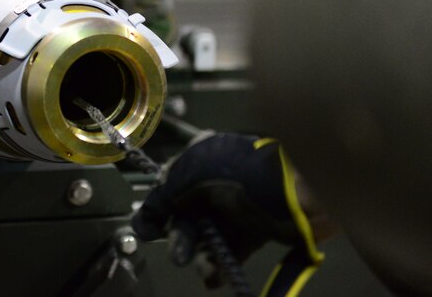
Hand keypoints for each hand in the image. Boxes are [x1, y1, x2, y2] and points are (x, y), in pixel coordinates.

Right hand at [131, 134, 317, 281]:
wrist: (288, 189)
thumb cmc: (231, 174)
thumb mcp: (183, 178)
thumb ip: (160, 200)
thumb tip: (144, 223)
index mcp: (199, 157)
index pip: (169, 185)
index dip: (159, 209)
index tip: (151, 230)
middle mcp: (217, 180)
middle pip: (187, 215)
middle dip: (180, 238)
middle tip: (179, 255)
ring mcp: (237, 205)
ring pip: (208, 235)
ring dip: (200, 255)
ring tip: (204, 268)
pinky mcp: (256, 229)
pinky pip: (231, 249)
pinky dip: (221, 263)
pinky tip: (214, 275)